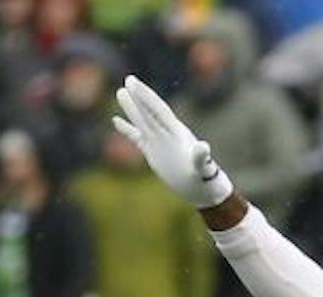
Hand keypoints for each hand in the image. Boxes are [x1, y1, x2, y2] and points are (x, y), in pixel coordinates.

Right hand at [111, 74, 233, 207]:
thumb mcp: (204, 171)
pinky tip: (116, 121)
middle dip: (140, 97)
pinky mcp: (155, 153)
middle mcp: (169, 135)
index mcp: (178, 135)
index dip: (147, 97)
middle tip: (128, 79)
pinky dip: (127, 129)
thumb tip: (203, 147)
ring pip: (143, 122)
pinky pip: (138, 138)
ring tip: (120, 92)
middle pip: (151, 113)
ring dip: (132, 109)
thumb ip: (202, 159)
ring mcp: (161, 143)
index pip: (159, 111)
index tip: (134, 83)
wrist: (205, 192)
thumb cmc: (206, 182)